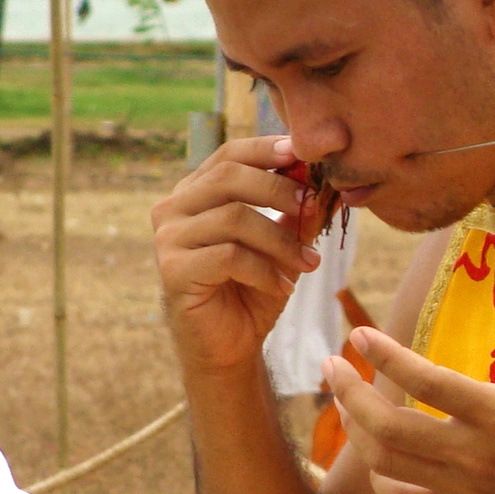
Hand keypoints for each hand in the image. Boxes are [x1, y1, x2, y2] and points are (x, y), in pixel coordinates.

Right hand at [151, 135, 321, 373]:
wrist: (230, 344)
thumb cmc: (254, 288)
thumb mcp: (283, 245)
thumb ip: (297, 213)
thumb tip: (325, 184)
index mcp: (197, 192)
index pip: (229, 154)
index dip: (264, 148)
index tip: (300, 153)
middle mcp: (175, 208)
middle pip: (229, 177)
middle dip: (279, 189)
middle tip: (313, 207)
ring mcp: (169, 238)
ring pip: (234, 218)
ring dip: (281, 240)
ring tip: (308, 263)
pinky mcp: (173, 269)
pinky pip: (228, 256)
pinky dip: (265, 270)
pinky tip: (282, 286)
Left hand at [325, 248, 494, 493]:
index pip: (428, 384)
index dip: (385, 357)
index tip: (358, 334)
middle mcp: (478, 457)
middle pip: (389, 431)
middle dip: (349, 394)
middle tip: (330, 364)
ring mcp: (468, 491)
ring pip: (387, 466)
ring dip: (355, 430)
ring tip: (344, 398)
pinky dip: (379, 475)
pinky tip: (377, 450)